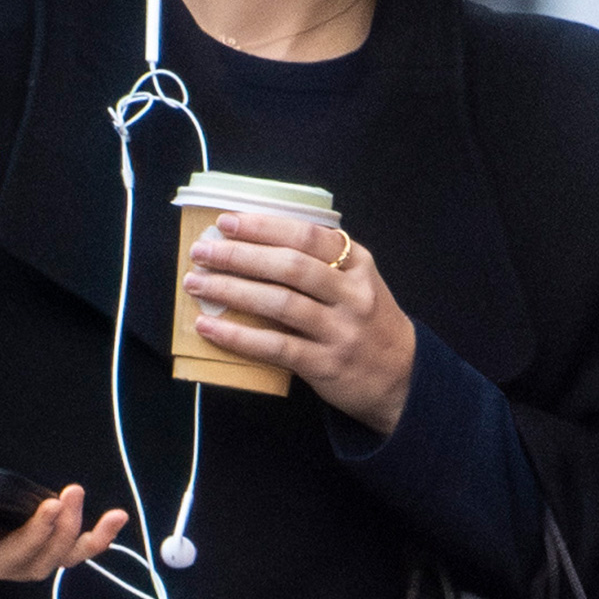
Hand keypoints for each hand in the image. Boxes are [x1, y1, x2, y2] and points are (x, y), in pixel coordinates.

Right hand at [0, 469, 127, 590]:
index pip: (7, 555)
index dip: (33, 535)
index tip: (51, 504)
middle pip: (39, 561)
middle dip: (61, 532)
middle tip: (73, 493)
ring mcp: (14, 552)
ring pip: (57, 559)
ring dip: (86, 540)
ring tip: (114, 515)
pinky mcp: (26, 541)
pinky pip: (63, 548)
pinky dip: (91, 540)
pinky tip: (114, 521)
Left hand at [185, 213, 415, 433]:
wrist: (401, 377)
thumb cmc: (364, 320)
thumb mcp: (356, 281)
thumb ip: (319, 260)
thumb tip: (252, 241)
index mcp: (357, 263)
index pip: (307, 236)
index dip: (264, 227)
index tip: (226, 221)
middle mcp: (352, 293)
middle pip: (289, 267)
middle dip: (239, 256)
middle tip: (202, 251)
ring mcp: (340, 330)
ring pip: (280, 303)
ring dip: (232, 290)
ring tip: (197, 283)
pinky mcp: (326, 364)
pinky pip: (276, 346)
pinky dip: (238, 335)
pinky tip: (209, 326)